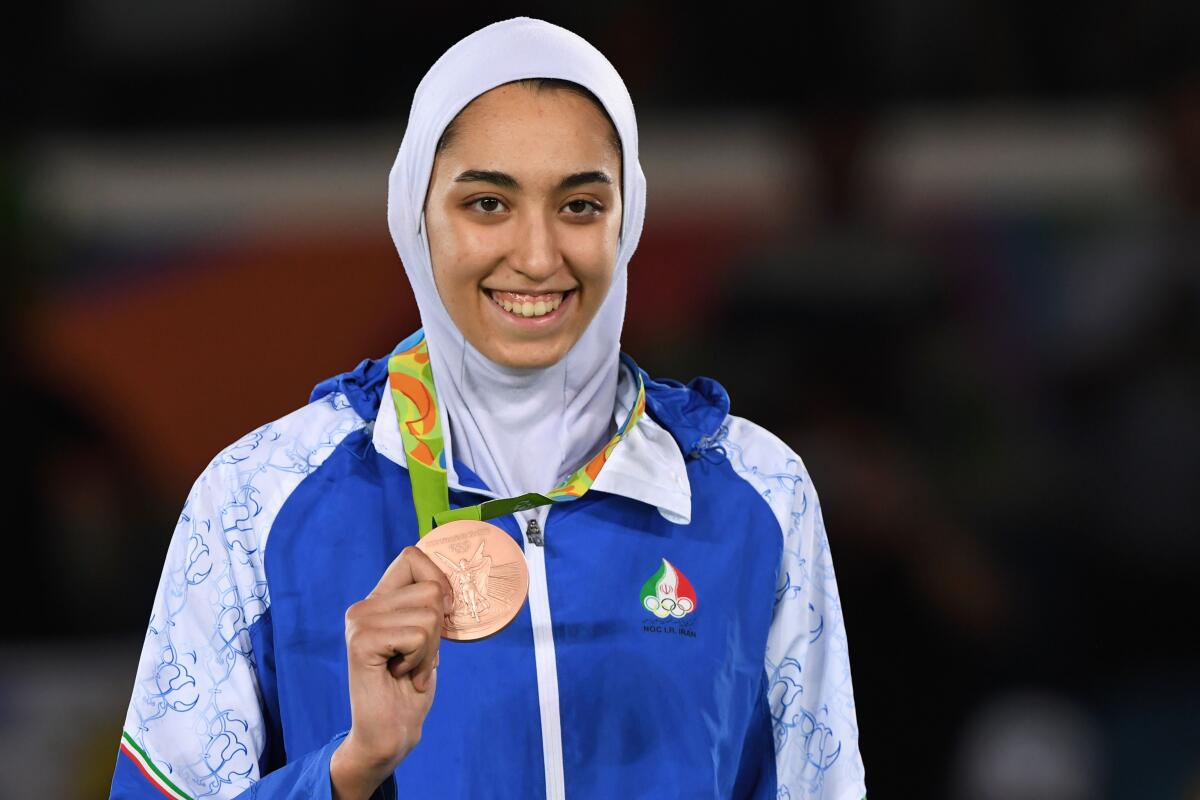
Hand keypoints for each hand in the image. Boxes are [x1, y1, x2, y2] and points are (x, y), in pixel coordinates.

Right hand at [331, 545, 453, 799]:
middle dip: (439, 629)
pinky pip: (417, 635)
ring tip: (409, 669)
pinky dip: (420, 660)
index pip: (412, 556)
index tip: (444, 613)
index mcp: (377, 601)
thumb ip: (427, 606)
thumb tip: (451, 583)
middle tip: (419, 658)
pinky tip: (400, 676)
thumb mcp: (425, 638)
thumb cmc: (410, 686)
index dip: (439, 579)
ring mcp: (359, 623)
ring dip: (430, 650)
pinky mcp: (362, 642)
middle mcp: (363, 607)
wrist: (389, 732)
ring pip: (428, 614)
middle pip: (431, 589)